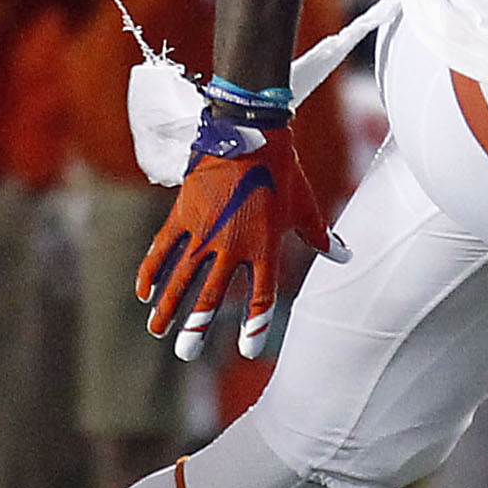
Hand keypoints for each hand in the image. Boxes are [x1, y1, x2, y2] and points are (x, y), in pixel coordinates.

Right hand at [135, 92, 336, 359]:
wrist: (248, 132)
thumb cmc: (282, 170)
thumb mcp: (306, 206)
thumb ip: (322, 237)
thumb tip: (344, 256)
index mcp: (265, 247)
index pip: (260, 297)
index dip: (254, 325)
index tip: (248, 350)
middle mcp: (232, 246)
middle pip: (211, 296)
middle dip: (197, 328)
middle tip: (184, 354)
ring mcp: (204, 231)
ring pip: (181, 278)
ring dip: (167, 306)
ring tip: (156, 331)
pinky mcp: (183, 213)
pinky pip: (162, 248)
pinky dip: (151, 270)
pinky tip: (143, 292)